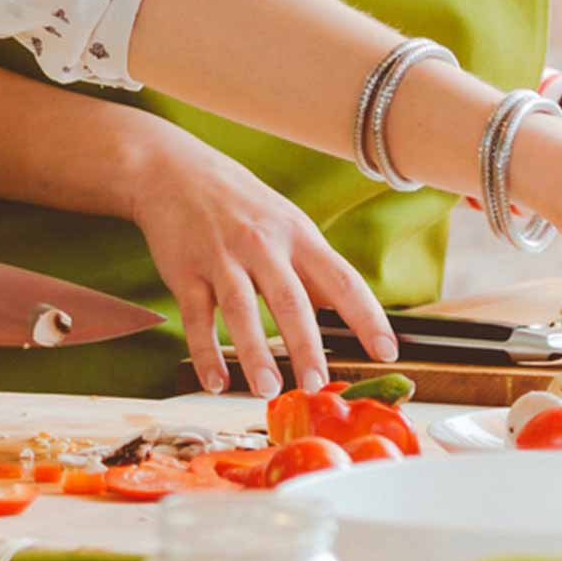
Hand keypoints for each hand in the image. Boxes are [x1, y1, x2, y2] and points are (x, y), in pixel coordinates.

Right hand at [121, 137, 395, 400]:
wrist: (173, 171)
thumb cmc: (240, 204)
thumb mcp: (286, 223)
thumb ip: (310, 269)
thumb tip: (342, 310)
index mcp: (298, 235)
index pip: (342, 280)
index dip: (368, 317)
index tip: (387, 351)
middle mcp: (263, 245)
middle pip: (291, 299)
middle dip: (306, 345)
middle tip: (316, 383)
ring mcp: (222, 257)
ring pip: (242, 309)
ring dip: (255, 353)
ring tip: (267, 389)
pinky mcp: (185, 270)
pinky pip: (197, 317)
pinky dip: (205, 353)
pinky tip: (216, 381)